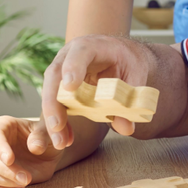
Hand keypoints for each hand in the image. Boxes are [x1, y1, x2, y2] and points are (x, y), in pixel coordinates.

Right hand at [0, 116, 60, 187]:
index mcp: (3, 125)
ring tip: (25, 183)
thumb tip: (35, 147)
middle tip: (26, 178)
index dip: (0, 148)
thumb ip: (42, 137)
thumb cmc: (47, 138)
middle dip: (6, 171)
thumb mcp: (50, 133)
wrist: (48, 154)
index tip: (10, 160)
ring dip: (2, 182)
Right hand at [41, 34, 156, 150]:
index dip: (73, 67)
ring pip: (51, 93)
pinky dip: (60, 122)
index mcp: (92, 45)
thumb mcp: (137, 75)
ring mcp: (62, 71)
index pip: (80, 52)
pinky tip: (65, 139)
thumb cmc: (128, 60)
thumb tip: (125, 128)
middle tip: (57, 125)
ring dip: (53, 118)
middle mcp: (70, 55)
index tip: (70, 87)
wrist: (122, 55)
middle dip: (54, 102)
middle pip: (55, 75)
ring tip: (61, 142)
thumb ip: (131, 98)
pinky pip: (56, 104)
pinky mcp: (61, 87)